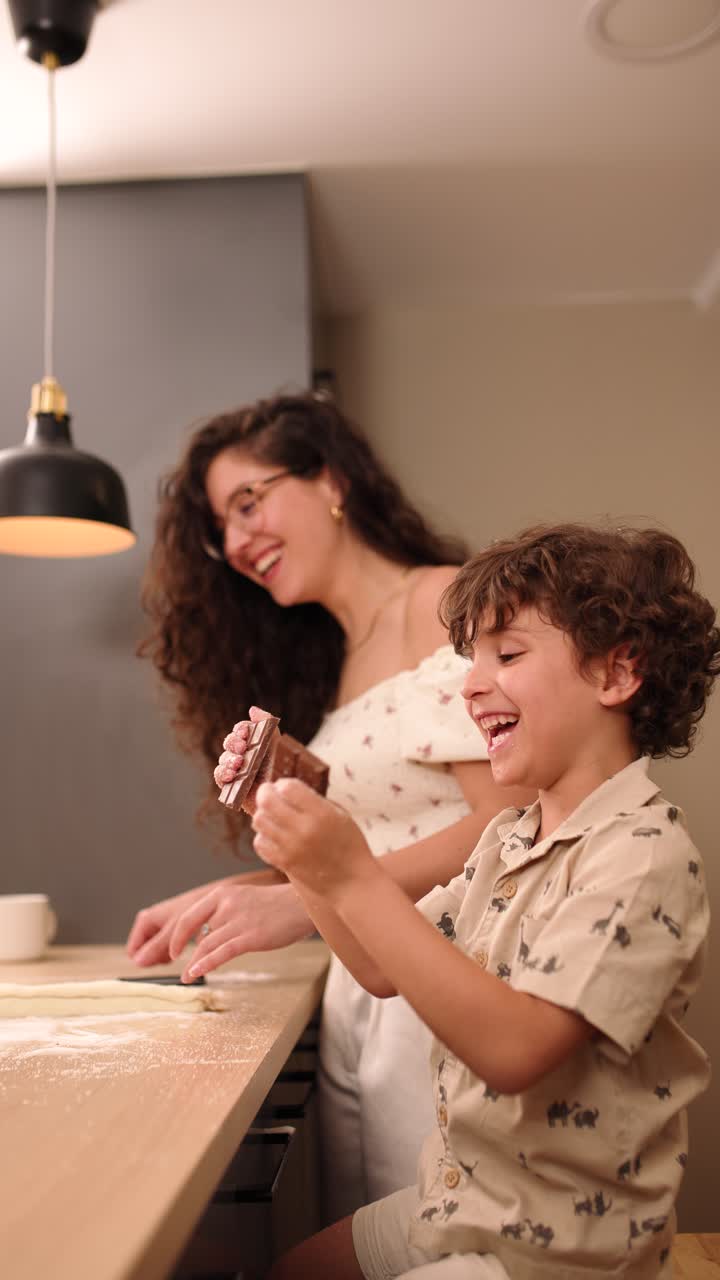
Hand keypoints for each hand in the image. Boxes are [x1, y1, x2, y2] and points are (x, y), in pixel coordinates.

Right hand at [126, 884, 214, 965]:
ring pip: (155, 952)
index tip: (163, 958)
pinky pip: (165, 949)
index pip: (133, 951)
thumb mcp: (173, 929)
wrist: (212, 897)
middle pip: (144, 953)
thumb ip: (156, 946)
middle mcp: (150, 924)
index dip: (147, 959)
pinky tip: (184, 948)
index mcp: (145, 920)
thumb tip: (138, 962)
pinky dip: (173, 953)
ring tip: (180, 949)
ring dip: (166, 956)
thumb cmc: (193, 908)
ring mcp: (160, 929)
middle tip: (173, 953)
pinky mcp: (170, 933)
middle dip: (158, 958)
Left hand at [166, 882, 314, 981]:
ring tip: (187, 977)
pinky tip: (195, 974)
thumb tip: (205, 937)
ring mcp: (239, 921)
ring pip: (206, 945)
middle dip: (184, 953)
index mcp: (223, 894)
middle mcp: (227, 905)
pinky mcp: (251, 937)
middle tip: (179, 967)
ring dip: (192, 964)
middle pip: (197, 933)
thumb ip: (224, 915)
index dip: (177, 935)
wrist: (304, 905)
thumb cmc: (277, 906)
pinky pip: (222, 953)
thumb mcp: (244, 901)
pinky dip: (205, 965)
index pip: (189, 915)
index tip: (173, 949)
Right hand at [213, 705, 272, 786]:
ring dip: (229, 759)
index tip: (245, 733)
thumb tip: (252, 709)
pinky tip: (231, 774)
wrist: (281, 796)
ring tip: (239, 763)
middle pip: (229, 742)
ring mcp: (234, 769)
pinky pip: (219, 776)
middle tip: (242, 748)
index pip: (240, 730)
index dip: (240, 729)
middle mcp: (241, 754)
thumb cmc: (280, 770)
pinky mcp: (229, 784)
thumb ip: (267, 723)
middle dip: (233, 742)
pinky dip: (223, 773)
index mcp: (252, 742)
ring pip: (223, 758)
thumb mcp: (277, 743)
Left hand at [251, 779, 374, 902]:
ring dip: (264, 814)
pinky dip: (263, 836)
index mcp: (321, 813)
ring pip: (259, 821)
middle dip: (265, 793)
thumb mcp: (341, 815)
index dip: (283, 784)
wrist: (352, 883)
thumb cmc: (350, 845)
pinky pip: (260, 843)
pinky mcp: (284, 863)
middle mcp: (303, 829)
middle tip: (269, 794)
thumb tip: (285, 789)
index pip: (288, 787)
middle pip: (267, 801)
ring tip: (273, 816)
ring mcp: (291, 847)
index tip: (285, 787)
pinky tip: (274, 835)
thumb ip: (314, 801)